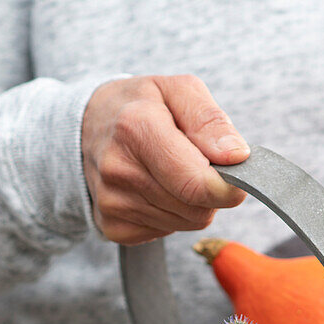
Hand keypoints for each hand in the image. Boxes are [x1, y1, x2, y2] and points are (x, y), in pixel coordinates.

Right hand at [81, 74, 249, 244]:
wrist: (86, 126)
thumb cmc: (141, 105)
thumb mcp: (178, 90)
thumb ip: (210, 120)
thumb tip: (237, 156)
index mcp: (136, 128)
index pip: (197, 183)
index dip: (228, 187)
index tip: (237, 179)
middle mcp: (119, 169)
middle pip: (198, 209)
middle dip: (209, 190)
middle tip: (194, 164)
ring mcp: (112, 202)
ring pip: (186, 223)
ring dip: (190, 203)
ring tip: (169, 173)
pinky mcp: (111, 226)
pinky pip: (166, 233)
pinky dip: (170, 215)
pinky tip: (153, 189)